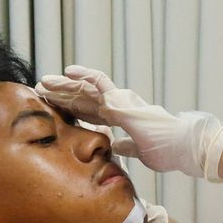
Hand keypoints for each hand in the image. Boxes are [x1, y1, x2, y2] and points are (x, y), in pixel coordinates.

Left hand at [38, 65, 222, 179]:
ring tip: (44, 81)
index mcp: (122, 116)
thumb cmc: (167, 150)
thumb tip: (117, 145)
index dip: (70, 108)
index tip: (53, 107)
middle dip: (61, 94)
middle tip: (40, 91)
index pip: (89, 111)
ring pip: (86, 89)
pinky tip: (68, 72)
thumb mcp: (139, 151)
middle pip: (82, 98)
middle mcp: (119, 104)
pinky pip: (99, 83)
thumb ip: (127, 146)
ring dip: (64, 85)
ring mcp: (120, 101)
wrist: (181, 147)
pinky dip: (83, 76)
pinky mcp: (122, 101)